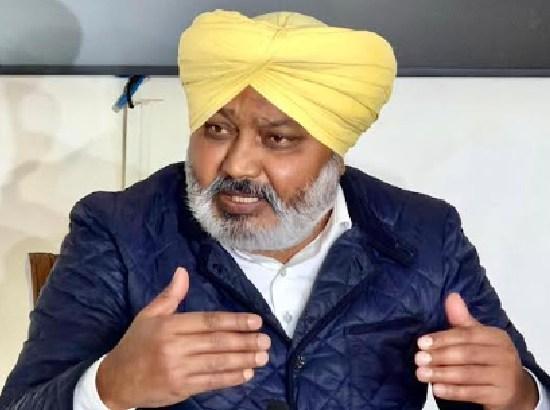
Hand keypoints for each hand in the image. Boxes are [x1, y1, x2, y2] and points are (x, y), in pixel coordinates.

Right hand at [96, 267, 270, 409]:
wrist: (115, 381)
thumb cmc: (135, 344)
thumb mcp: (148, 315)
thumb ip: (170, 295)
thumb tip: (183, 272)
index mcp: (169, 326)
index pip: (208, 321)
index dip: (234, 321)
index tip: (255, 321)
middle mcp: (174, 347)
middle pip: (217, 342)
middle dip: (245, 341)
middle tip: (266, 340)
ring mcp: (177, 370)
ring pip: (217, 363)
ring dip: (243, 360)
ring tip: (263, 357)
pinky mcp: (180, 389)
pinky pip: (210, 383)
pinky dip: (230, 379)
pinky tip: (246, 374)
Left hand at [415, 292, 537, 409]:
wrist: (517, 390)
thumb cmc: (491, 360)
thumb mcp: (479, 338)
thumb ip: (462, 321)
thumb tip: (451, 296)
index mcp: (496, 337)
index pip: (467, 335)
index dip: (442, 338)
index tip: (421, 343)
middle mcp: (503, 355)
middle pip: (466, 354)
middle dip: (439, 356)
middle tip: (418, 359)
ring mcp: (505, 377)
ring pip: (468, 374)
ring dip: (441, 374)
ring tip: (421, 373)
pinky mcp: (501, 396)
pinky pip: (473, 393)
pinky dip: (453, 391)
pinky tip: (436, 389)